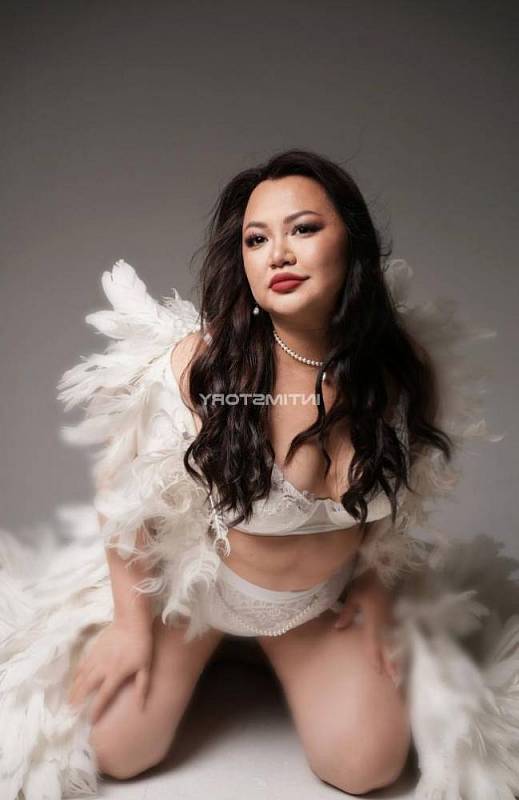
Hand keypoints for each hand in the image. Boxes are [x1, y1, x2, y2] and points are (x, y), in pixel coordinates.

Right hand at [68, 619, 153, 723]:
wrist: (131, 621)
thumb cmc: (141, 645)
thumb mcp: (145, 667)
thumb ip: (142, 687)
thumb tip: (141, 706)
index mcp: (116, 674)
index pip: (103, 696)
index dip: (96, 710)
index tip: (90, 721)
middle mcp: (102, 668)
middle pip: (86, 688)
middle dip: (78, 701)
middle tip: (72, 713)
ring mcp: (95, 658)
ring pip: (81, 677)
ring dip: (74, 690)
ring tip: (69, 701)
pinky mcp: (92, 649)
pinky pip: (81, 665)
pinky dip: (76, 674)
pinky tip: (73, 681)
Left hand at [334, 568, 401, 685]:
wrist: (391, 564)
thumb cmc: (369, 578)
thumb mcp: (355, 592)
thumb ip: (348, 611)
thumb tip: (338, 629)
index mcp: (376, 618)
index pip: (374, 643)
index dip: (375, 658)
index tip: (377, 672)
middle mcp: (388, 621)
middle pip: (389, 647)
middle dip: (391, 663)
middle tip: (394, 680)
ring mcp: (396, 617)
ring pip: (397, 642)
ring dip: (398, 656)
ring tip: (401, 671)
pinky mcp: (401, 613)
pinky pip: (401, 633)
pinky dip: (402, 644)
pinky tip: (403, 650)